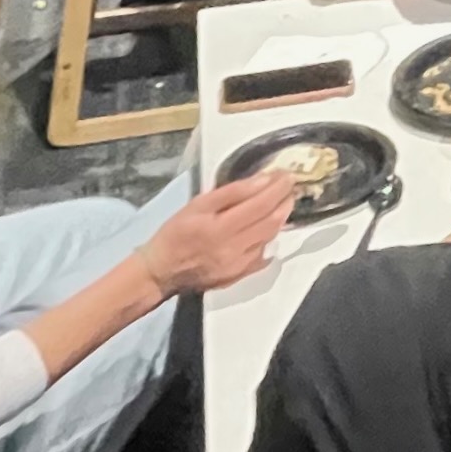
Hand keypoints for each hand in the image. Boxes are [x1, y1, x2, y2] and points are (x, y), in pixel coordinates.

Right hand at [141, 172, 296, 294]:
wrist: (161, 271)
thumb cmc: (175, 233)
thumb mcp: (197, 205)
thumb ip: (231, 193)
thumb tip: (262, 181)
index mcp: (222, 228)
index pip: (261, 204)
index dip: (278, 188)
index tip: (286, 175)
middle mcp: (236, 249)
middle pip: (272, 222)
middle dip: (285, 201)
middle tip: (289, 187)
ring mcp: (240, 265)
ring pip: (270, 238)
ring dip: (280, 218)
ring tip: (283, 202)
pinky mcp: (240, 275)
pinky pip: (264, 255)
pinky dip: (270, 238)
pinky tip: (268, 227)